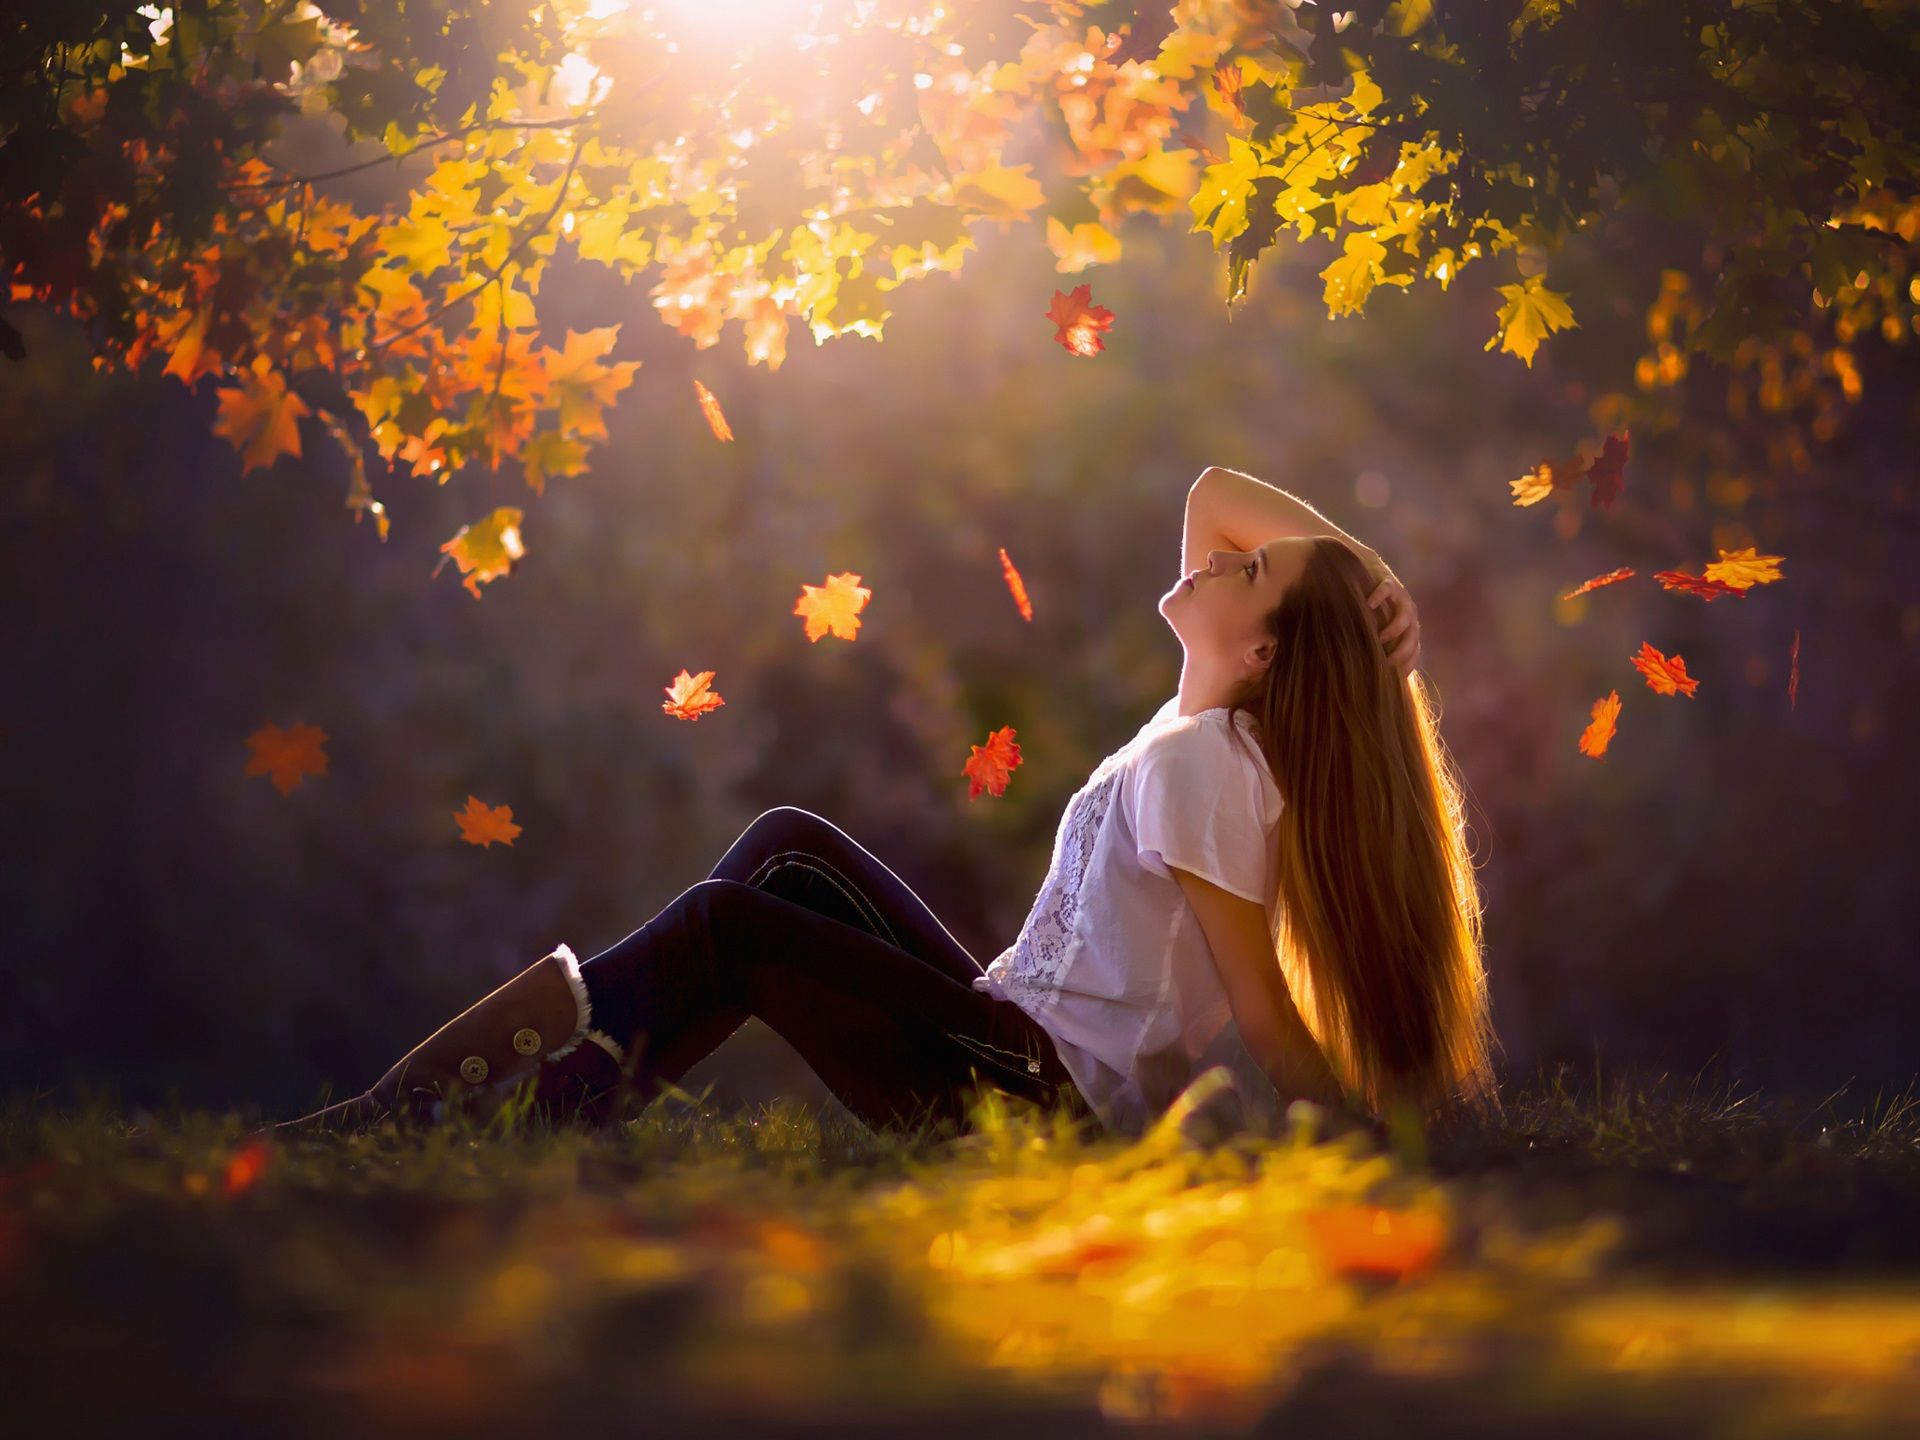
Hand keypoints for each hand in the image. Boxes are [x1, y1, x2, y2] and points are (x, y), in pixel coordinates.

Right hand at [1363, 560, 1420, 678]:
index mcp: (1409, 628)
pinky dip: (1379, 597)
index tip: (1395, 677)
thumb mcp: (1376, 631)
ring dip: (1394, 630)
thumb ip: (1377, 648)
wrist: (1368, 572)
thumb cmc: (1370, 608)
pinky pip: (1386, 590)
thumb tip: (1368, 674)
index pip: (1414, 651)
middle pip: (1412, 636)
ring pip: (1404, 616)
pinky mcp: (1388, 582)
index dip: (1407, 664)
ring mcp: (1400, 598)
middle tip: (1387, 663)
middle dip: (1402, 652)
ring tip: (1379, 639)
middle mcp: (1409, 614)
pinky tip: (1368, 605)